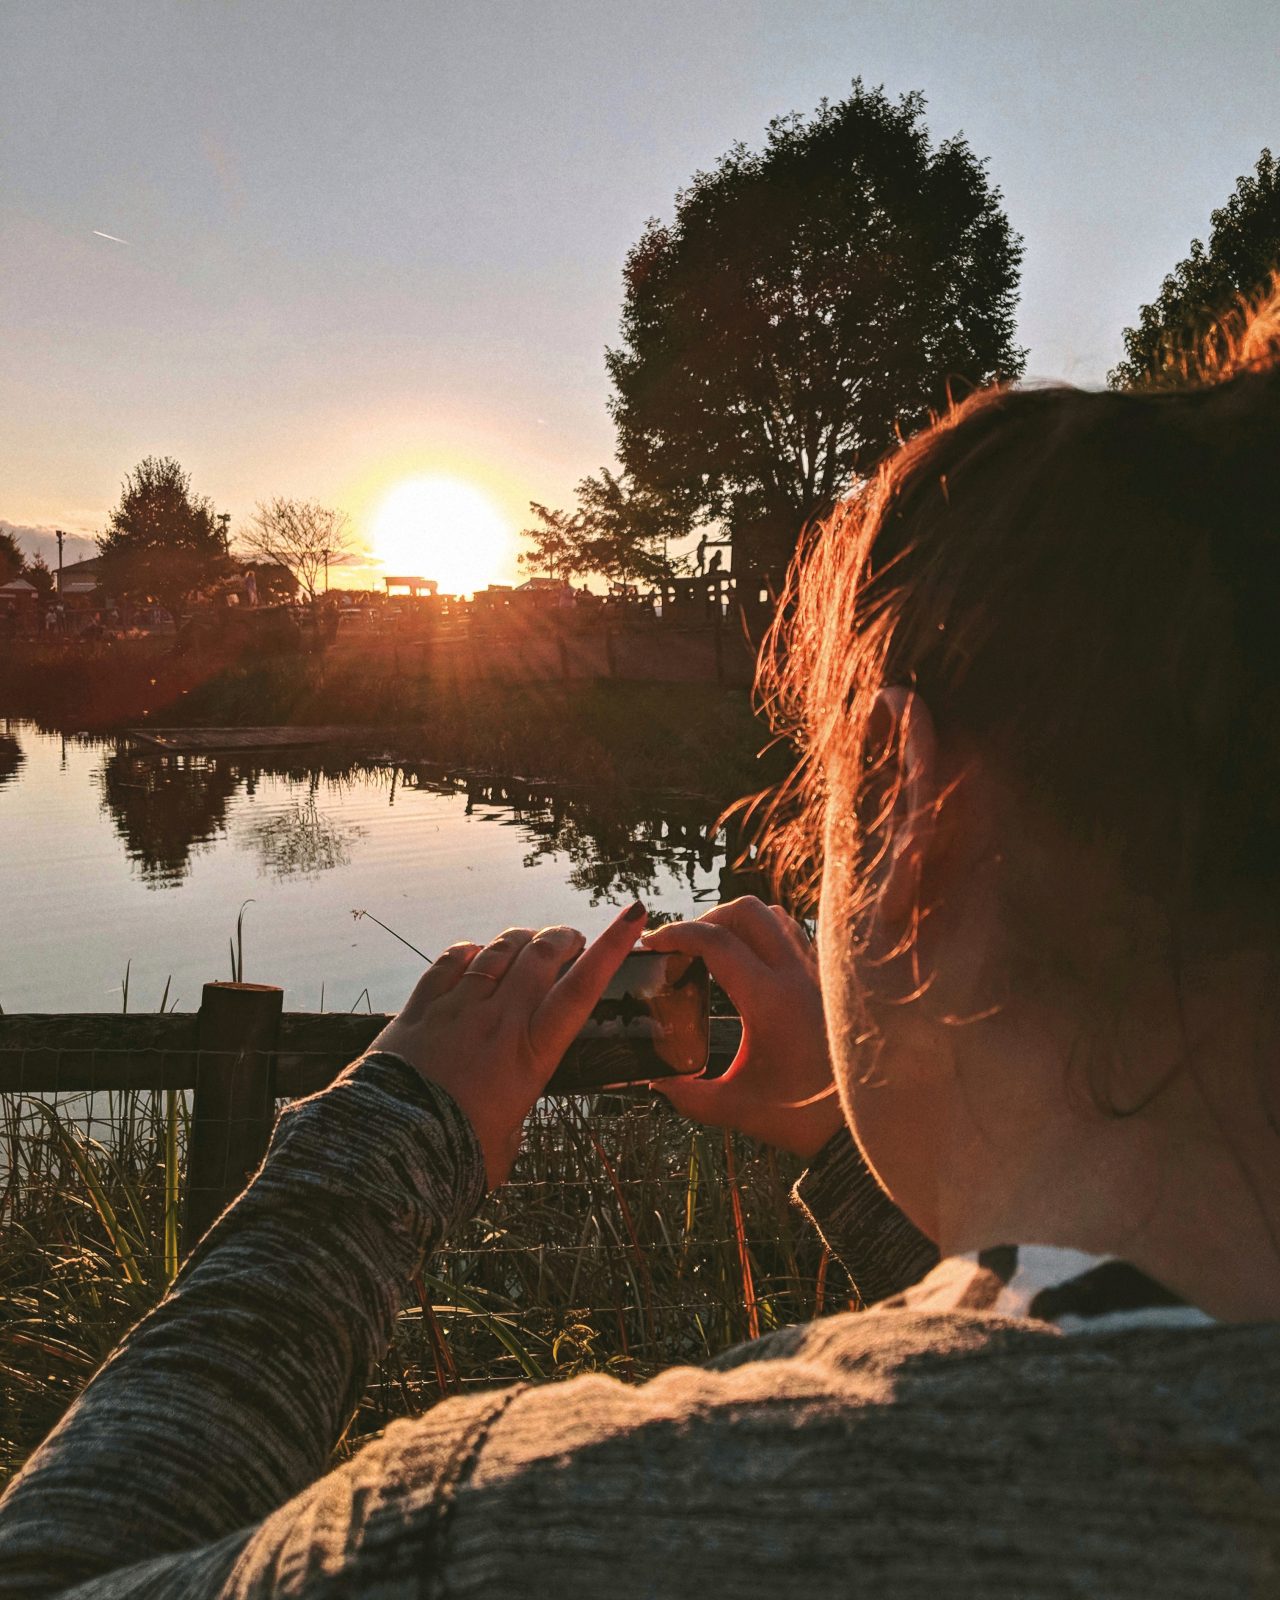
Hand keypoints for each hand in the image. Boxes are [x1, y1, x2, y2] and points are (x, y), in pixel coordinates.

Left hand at [370, 901, 647, 1185]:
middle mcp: (499, 1020)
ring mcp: (458, 1009)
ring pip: (498, 951)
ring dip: (520, 939)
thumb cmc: (456, 1157)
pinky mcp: (420, 1009)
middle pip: (541, 955)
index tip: (633, 915)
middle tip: (571, 940)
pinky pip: (448, 963)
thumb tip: (509, 1119)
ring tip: (529, 941)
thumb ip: (515, 1116)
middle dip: (562, 938)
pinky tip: (474, 953)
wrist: (389, 1150)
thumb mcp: (506, 1143)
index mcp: (532, 1054)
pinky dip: (468, 951)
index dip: (612, 947)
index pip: (582, 989)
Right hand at [640, 897, 842, 1160]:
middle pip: (745, 911)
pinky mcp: (829, 978)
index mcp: (771, 1000)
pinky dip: (764, 934)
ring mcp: (818, 972)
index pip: (716, 942)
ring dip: (737, 923)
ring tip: (714, 952)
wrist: (857, 1126)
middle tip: (684, 947)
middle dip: (706, 919)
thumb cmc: (801, 1118)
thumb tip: (653, 1079)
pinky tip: (749, 964)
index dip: (676, 934)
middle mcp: (797, 975)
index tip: (652, 945)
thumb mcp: (735, 1108)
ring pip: (772, 916)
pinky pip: (793, 933)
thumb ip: (687, 1094)